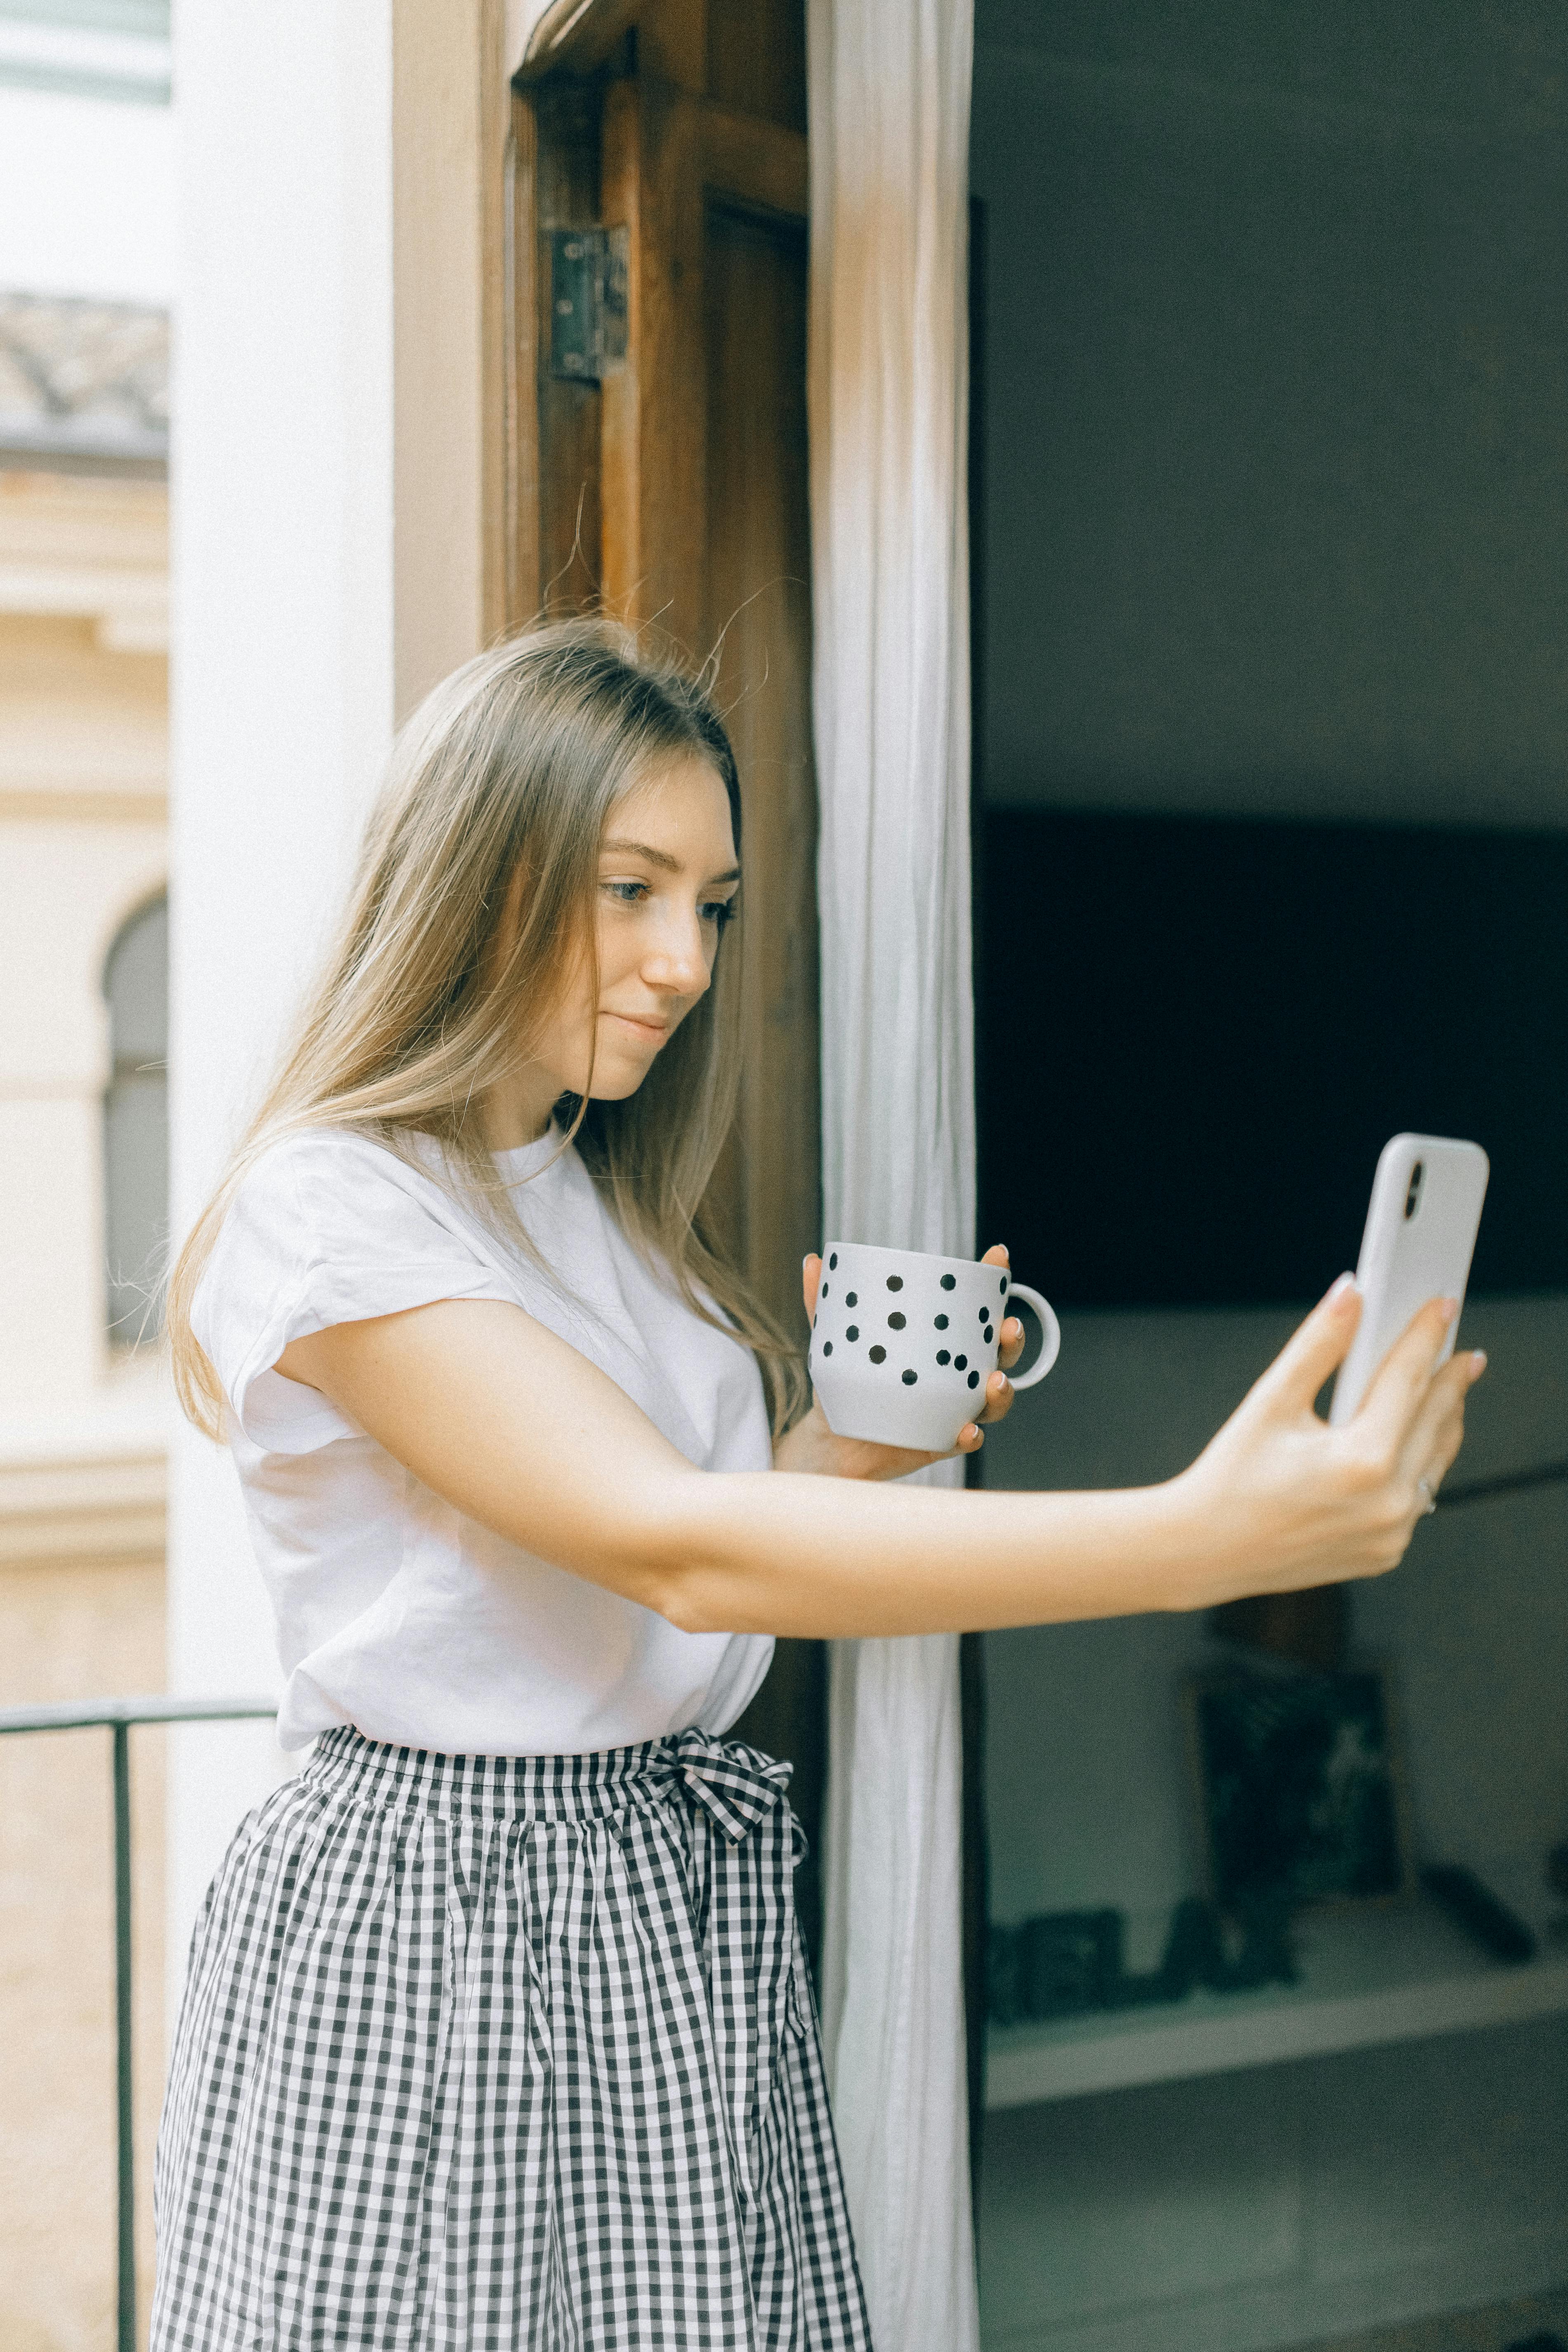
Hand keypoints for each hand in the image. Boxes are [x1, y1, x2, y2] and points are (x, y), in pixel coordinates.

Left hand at [772, 1243, 1027, 1480]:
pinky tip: (967, 1430)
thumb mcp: (835, 1341)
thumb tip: (812, 1261)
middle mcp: (957, 1374)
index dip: (994, 1283)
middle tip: (1008, 1327)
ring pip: (993, 1399)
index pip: (976, 1310)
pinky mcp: (942, 1440)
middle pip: (999, 1354)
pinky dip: (971, 1436)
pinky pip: (965, 1440)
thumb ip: (825, 1304)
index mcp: (941, 1343)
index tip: (997, 1257)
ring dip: (1002, 1390)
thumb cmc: (845, 1382)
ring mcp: (954, 1409)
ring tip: (995, 1381)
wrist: (832, 1439)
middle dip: (1012, 1339)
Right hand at [1179, 1274, 1484, 1600]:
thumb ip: (1319, 1344)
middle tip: (1463, 1353)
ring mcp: (1393, 1533)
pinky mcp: (1386, 1552)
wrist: (1206, 1552)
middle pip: (1436, 1419)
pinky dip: (1419, 1464)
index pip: (1409, 1380)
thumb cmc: (1231, 1477)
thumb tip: (1352, 1293)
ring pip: (1436, 1460)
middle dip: (1450, 1379)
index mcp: (1363, 1460)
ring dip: (1441, 1421)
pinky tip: (1409, 1442)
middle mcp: (1389, 1502)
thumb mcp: (1272, 1402)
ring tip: (1444, 1391)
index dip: (1426, 1335)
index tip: (1442, 1307)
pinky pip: (1419, 1496)